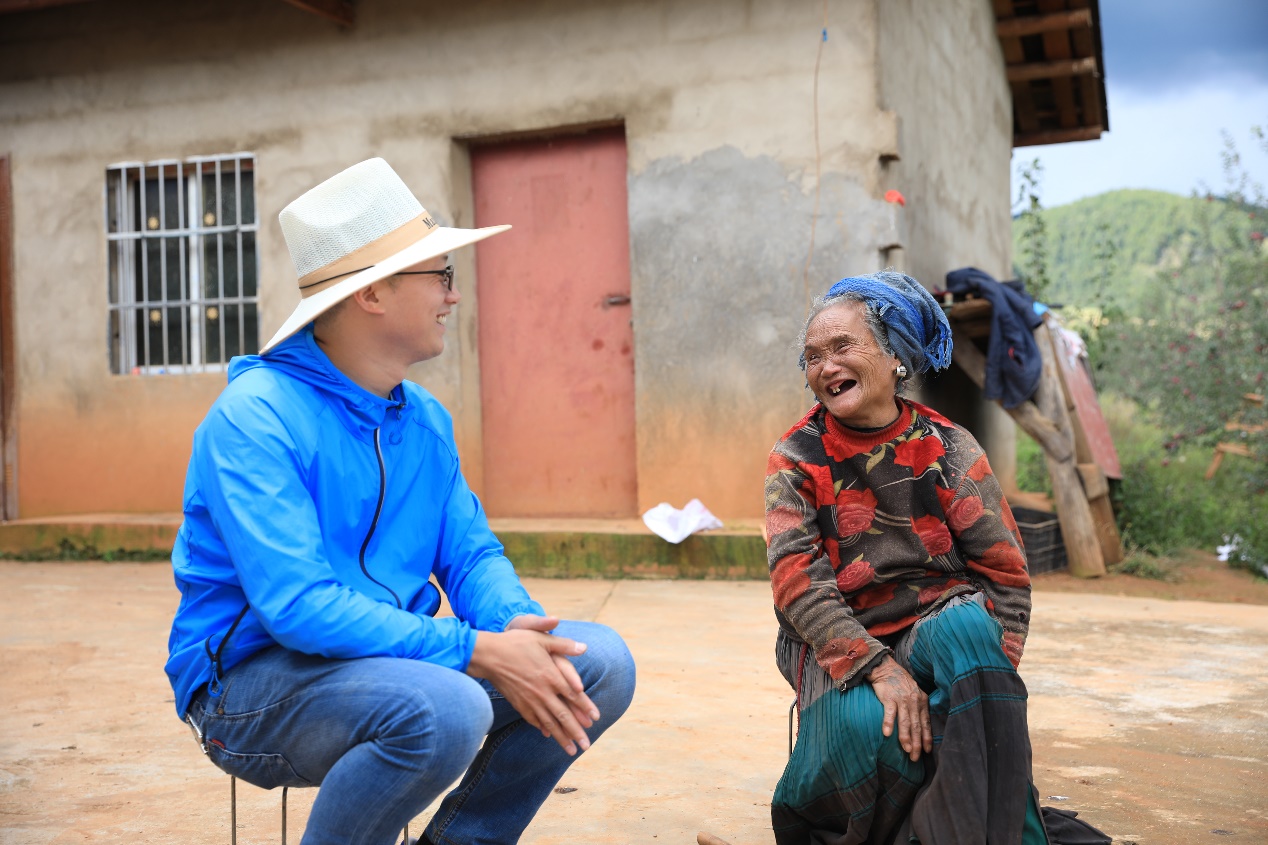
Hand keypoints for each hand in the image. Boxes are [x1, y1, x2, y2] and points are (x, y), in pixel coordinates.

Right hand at [467, 615, 599, 754]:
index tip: (596, 719)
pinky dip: (543, 728)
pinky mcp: (518, 703)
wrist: (488, 655)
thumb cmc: (515, 643)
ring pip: (549, 722)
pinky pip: (533, 720)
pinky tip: (549, 735)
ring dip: (561, 737)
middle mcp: (542, 691)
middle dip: (576, 732)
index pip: (573, 695)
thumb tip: (584, 647)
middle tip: (587, 746)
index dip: (586, 707)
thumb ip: (564, 644)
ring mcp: (529, 700)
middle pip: (563, 715)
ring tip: (571, 751)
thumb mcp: (541, 639)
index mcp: (551, 675)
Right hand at [866, 655, 931, 761]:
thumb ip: (918, 707)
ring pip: (905, 722)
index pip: (926, 723)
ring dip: (906, 737)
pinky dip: (888, 723)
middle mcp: (913, 701)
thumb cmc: (900, 683)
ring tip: (906, 750)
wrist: (886, 668)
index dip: (927, 738)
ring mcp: (902, 699)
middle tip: (915, 757)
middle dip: (917, 743)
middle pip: (916, 726)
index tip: (927, 751)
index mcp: (921, 701)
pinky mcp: (889, 697)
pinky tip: (886, 734)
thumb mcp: (914, 692)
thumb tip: (921, 725)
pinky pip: (889, 713)